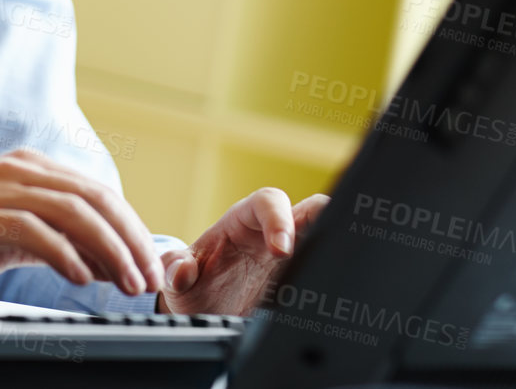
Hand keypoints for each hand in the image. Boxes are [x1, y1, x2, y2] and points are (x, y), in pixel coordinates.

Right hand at [0, 147, 164, 296]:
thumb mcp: (12, 239)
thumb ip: (58, 245)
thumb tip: (108, 265)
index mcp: (29, 168)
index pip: (97, 193)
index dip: (131, 228)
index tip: (151, 264)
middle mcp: (17, 169)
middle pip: (92, 198)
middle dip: (129, 239)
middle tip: (147, 277)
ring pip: (70, 209)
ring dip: (106, 248)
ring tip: (124, 282)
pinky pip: (30, 228)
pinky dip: (62, 252)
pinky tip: (80, 277)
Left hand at [155, 189, 328, 315]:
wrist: (201, 314)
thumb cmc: (193, 283)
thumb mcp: (175, 277)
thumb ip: (175, 268)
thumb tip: (181, 270)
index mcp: (243, 221)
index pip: (268, 202)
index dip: (279, 219)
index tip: (281, 250)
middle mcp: (272, 234)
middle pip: (311, 210)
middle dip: (324, 221)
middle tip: (325, 253)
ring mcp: (292, 257)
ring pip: (326, 237)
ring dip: (334, 248)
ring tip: (339, 271)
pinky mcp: (302, 282)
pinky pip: (324, 274)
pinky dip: (331, 280)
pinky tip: (335, 297)